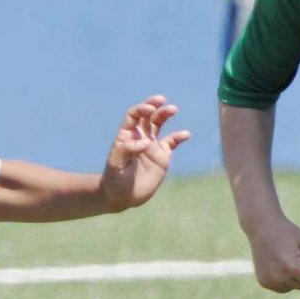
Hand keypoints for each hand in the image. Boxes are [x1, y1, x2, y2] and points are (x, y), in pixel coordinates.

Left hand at [99, 96, 190, 210]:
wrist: (122, 197)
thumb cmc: (114, 180)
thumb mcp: (115, 165)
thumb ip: (127, 150)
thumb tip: (145, 142)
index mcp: (126, 136)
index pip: (133, 116)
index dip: (141, 109)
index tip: (149, 109)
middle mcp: (139, 137)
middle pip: (147, 116)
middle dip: (154, 105)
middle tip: (162, 101)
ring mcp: (151, 146)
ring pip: (159, 124)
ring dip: (165, 115)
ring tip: (173, 109)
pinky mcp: (162, 157)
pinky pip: (172, 142)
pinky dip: (179, 137)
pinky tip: (185, 135)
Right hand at [245, 213, 299, 291]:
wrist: (261, 228)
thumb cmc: (287, 233)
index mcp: (291, 267)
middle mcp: (279, 278)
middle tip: (295, 256)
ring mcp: (270, 282)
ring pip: (294, 288)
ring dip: (294, 278)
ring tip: (285, 260)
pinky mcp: (264, 283)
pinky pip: (283, 288)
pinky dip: (284, 280)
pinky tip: (278, 265)